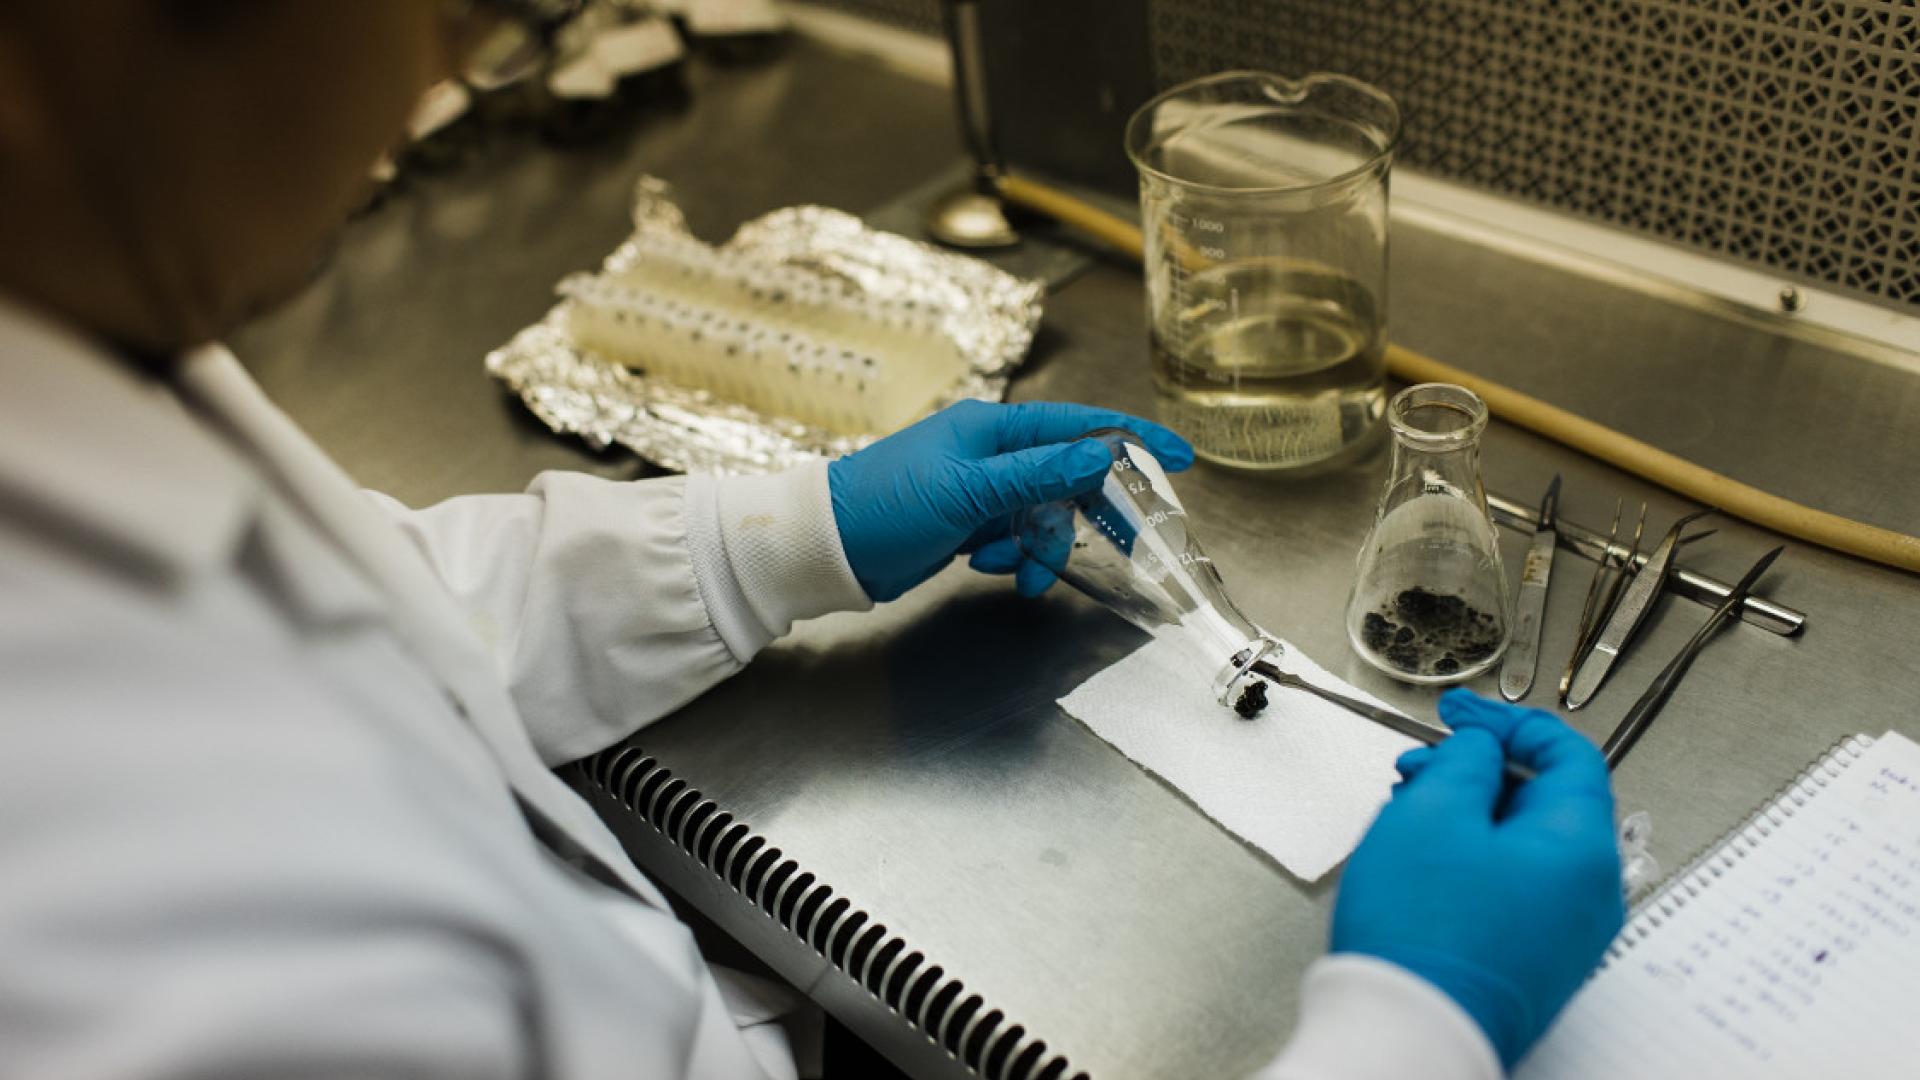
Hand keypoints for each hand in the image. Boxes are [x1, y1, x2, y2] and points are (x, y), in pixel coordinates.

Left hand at [828, 400, 1192, 601]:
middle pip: (1068, 479)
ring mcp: (979, 489)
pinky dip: (1008, 557)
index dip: (1132, 441)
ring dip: (1038, 549)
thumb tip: (1100, 456)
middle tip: (1120, 546)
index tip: (1179, 458)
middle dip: (1083, 518)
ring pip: (1042, 517)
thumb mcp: (968, 493)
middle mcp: (991, 453)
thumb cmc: (886, 508)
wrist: (824, 549)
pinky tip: (981, 567)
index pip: (1080, 427)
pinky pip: (1012, 537)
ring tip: (1012, 573)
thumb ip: (1038, 476)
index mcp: (994, 429)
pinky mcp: (965, 522)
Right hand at [1330, 690, 1624, 1067]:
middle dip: (1477, 772)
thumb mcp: (1433, 813)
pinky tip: (1423, 859)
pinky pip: (1514, 887)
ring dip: (1467, 815)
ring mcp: (1566, 933)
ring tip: (1407, 814)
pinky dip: (1472, 858)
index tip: (1461, 714)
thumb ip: (1466, 762)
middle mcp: (1589, 893)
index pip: (1569, 755)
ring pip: (1522, 845)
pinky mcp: (1536, 960)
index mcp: (1580, 848)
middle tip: (1419, 766)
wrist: (1411, 1031)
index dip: (1510, 722)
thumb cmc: (1422, 932)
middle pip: (1544, 800)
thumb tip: (1483, 749)